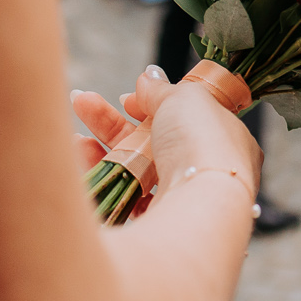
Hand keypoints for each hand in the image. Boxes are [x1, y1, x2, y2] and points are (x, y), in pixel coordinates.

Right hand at [73, 67, 261, 201]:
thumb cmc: (201, 142)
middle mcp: (205, 171)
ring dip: (103, 150)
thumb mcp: (184, 98)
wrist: (198, 206)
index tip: (126, 100)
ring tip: (77, 137)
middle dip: (112, 123)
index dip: (152, 107)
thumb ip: (161, 89)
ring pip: (135, 171)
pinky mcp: (157, 225)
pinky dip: (102, 178)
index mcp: (223, 139)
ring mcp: (181, 200)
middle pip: (151, 143)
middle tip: (82, 102)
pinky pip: (125, 199)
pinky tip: (80, 161)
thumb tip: (148, 76)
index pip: (184, 120)